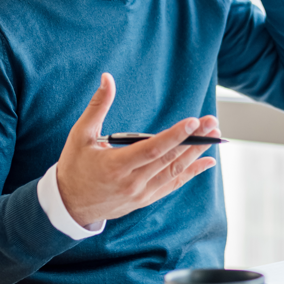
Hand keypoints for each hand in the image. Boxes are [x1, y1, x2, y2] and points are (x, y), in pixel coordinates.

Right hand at [55, 73, 218, 226]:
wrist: (69, 205)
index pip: (152, 149)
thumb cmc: (74, 166)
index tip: (194, 122)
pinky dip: (191, 174)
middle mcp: (132, 182)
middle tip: (212, 123)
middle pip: (169, 160)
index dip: (175, 136)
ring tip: (214, 137)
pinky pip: (173, 185)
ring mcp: (140, 194)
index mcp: (115, 165)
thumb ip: (98, 105)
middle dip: (194, 140)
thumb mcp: (80, 134)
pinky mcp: (145, 199)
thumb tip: (107, 78)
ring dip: (196, 154)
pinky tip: (206, 162)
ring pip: (175, 173)